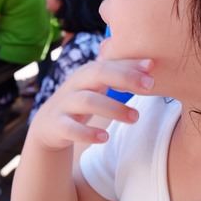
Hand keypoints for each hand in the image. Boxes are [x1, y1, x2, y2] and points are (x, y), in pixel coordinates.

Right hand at [28, 59, 153, 150]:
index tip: (152, 66)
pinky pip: (71, 128)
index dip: (130, 63)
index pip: (110, 62)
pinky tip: (105, 137)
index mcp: (87, 72)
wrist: (48, 125)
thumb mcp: (97, 86)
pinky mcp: (57, 125)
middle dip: (124, 78)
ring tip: (135, 117)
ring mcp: (65, 104)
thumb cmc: (82, 101)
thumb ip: (120, 75)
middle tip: (150, 87)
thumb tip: (151, 64)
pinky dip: (87, 133)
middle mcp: (75, 84)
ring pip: (88, 101)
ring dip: (113, 108)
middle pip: (98, 74)